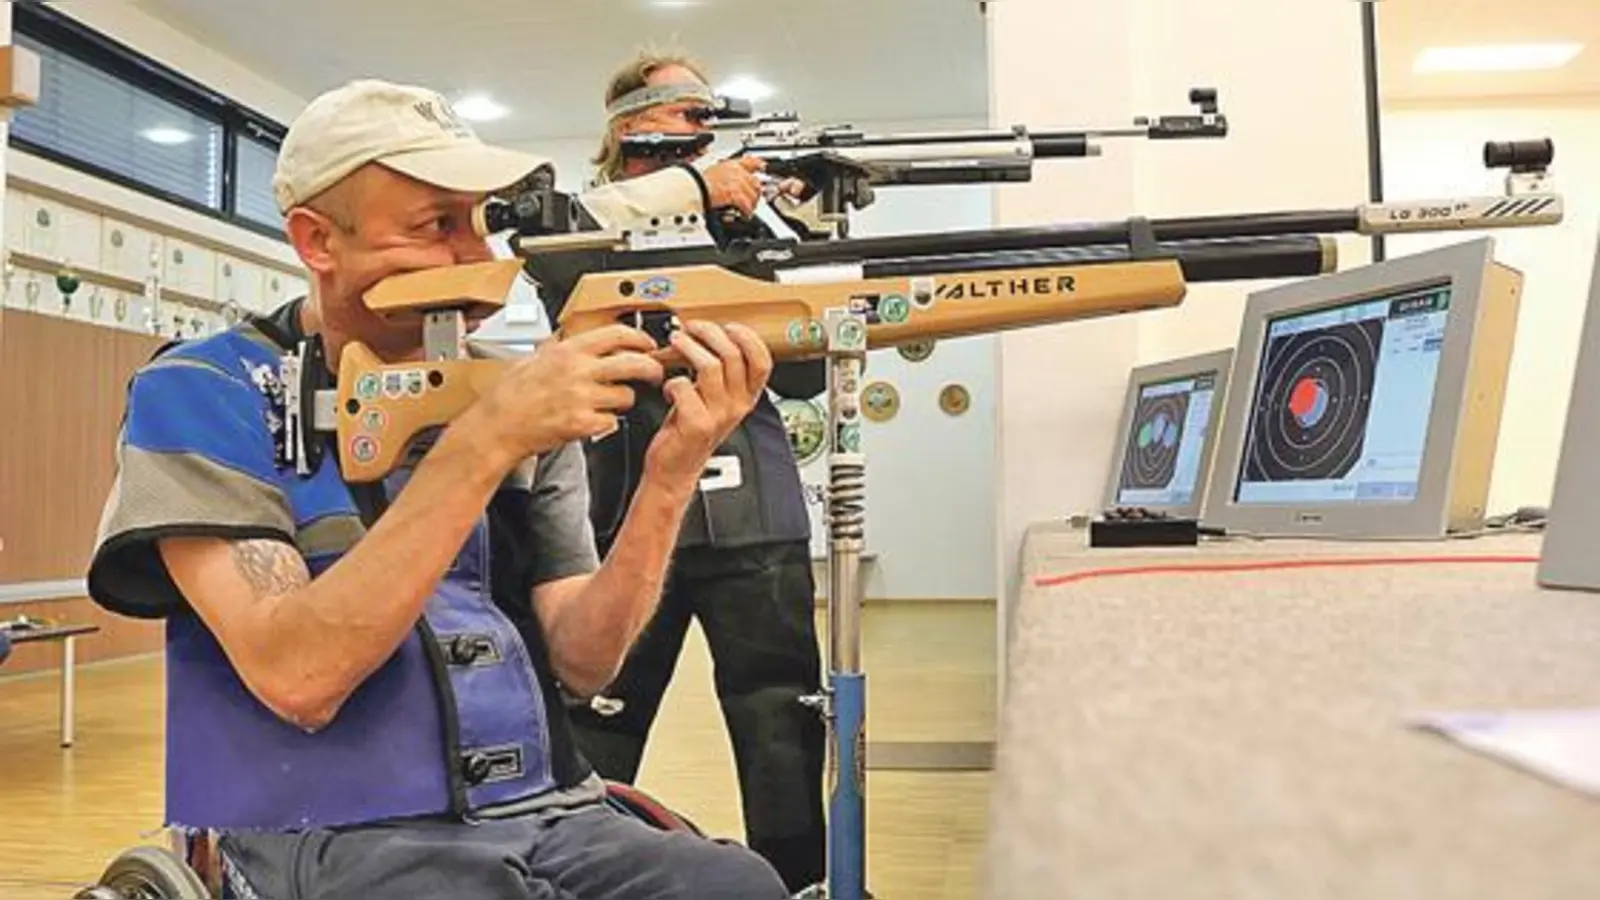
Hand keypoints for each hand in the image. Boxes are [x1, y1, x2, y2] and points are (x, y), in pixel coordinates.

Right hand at [463, 324, 663, 462]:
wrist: (497, 425)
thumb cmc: (509, 394)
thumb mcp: (533, 357)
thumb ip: (557, 347)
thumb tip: (567, 336)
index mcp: (568, 351)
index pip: (618, 334)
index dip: (640, 339)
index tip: (648, 345)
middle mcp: (579, 371)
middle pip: (635, 363)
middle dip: (651, 369)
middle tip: (654, 374)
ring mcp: (582, 398)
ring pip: (627, 396)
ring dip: (625, 400)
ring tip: (611, 402)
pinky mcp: (582, 423)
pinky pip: (612, 422)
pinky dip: (608, 423)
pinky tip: (594, 419)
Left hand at [642, 320, 773, 487]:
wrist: (676, 468)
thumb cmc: (691, 428)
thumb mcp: (717, 399)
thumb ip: (722, 373)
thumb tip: (711, 335)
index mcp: (747, 397)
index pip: (762, 361)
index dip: (748, 338)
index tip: (728, 327)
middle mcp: (737, 406)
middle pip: (733, 355)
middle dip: (709, 332)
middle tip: (690, 328)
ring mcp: (719, 416)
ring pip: (709, 365)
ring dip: (688, 347)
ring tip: (676, 343)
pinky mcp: (697, 424)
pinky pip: (684, 387)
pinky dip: (671, 381)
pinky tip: (669, 388)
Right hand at [703, 157, 765, 215]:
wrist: (694, 188)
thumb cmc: (698, 183)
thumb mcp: (713, 174)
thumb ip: (725, 176)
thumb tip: (728, 185)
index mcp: (730, 165)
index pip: (750, 161)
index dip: (758, 164)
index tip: (763, 166)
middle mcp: (737, 171)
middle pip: (755, 182)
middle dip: (756, 193)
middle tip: (752, 202)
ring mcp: (738, 182)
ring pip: (753, 195)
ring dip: (751, 204)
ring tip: (747, 210)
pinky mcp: (736, 193)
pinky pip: (747, 204)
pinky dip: (746, 211)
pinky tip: (745, 214)